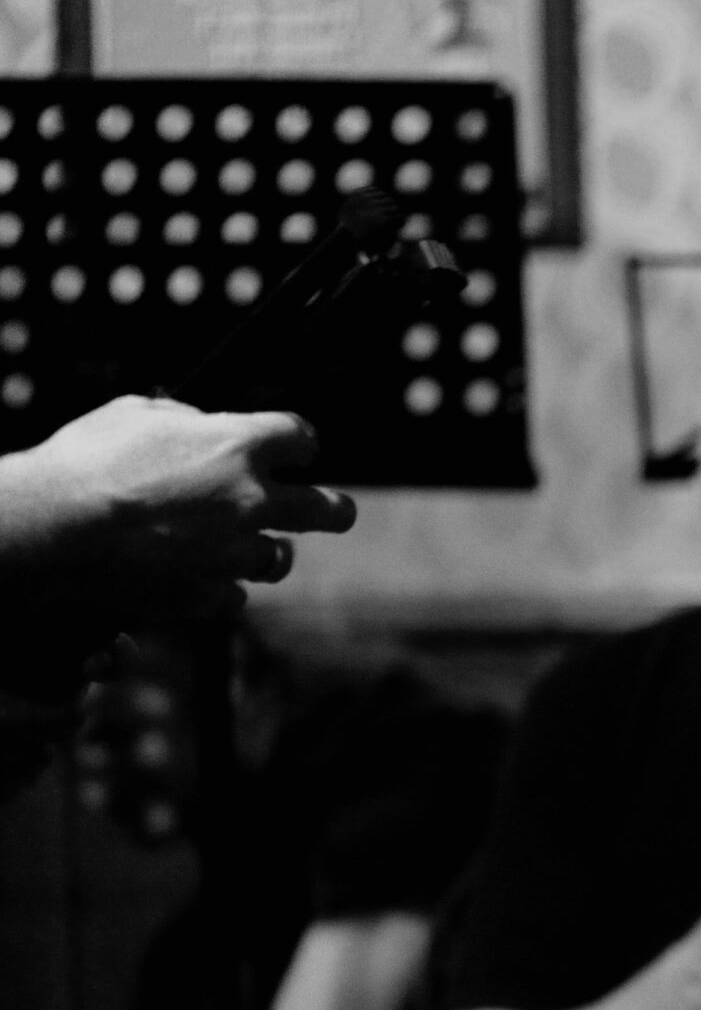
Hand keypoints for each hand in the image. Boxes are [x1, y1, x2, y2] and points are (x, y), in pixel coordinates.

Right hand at [0, 396, 356, 619]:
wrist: (52, 529)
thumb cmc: (84, 461)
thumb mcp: (134, 415)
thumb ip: (183, 420)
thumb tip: (202, 427)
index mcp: (238, 445)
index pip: (298, 437)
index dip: (301, 441)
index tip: (301, 447)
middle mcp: (250, 501)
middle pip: (325, 510)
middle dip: (336, 510)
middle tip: (339, 511)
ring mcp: (233, 552)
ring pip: (277, 559)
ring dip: (266, 551)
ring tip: (252, 548)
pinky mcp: (208, 594)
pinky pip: (232, 595)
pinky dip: (219, 586)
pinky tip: (199, 577)